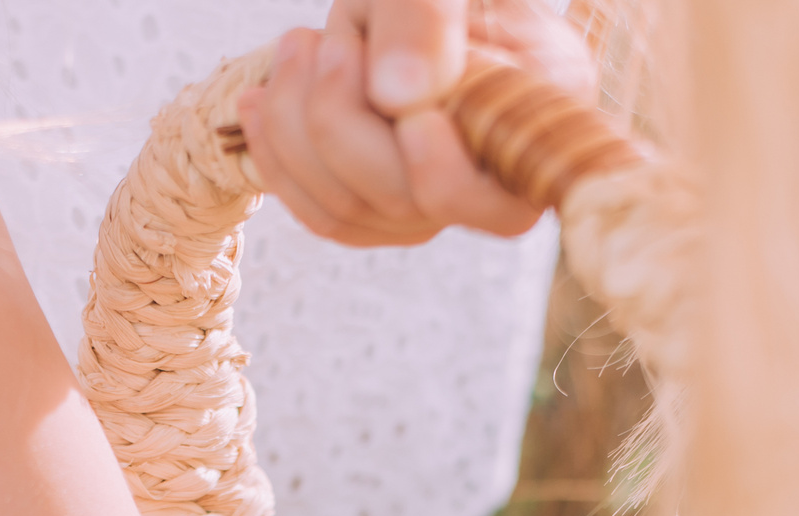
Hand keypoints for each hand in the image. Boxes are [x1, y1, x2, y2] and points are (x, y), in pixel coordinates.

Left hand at [232, 0, 594, 247]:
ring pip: (350, 210)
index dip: (439, 173)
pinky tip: (259, 101)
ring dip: (297, 126)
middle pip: (406, 201)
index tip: (395, 102)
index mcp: (539, 114)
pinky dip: (279, 157)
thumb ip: (426, 19)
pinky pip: (323, 213)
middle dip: (340, 117)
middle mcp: (493, 173)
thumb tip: (399, 98)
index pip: (501, 202)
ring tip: (297, 44)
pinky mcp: (383, 201)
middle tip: (323, 38)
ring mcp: (435, 196)